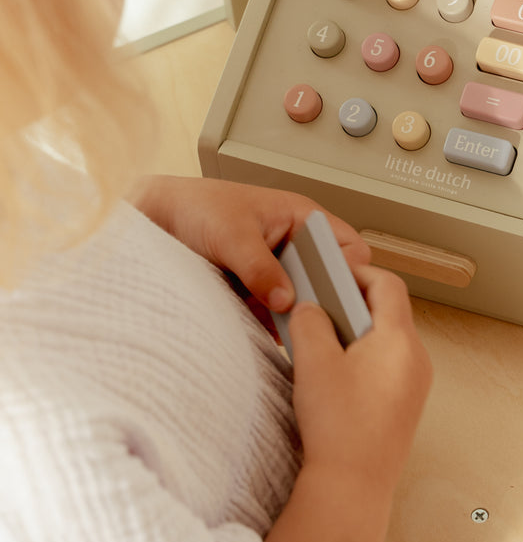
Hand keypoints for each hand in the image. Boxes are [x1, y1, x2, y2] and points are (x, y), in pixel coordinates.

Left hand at [134, 175, 371, 323]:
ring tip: (286, 330)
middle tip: (310, 320)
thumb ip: (261, 268)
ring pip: (303, 301)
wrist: (154, 220)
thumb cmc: (196, 208)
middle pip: (328, 281)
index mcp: (302, 218)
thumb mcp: (232, 235)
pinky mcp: (257, 292)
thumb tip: (286, 299)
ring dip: (295, 317)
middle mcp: (294, 245)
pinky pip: (277, 315)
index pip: (349, 248)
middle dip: (321, 301)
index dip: (349, 272)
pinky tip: (265, 333)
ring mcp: (276, 271)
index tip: (336, 297)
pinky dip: (273, 326)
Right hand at [287, 267, 432, 487]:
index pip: (387, 285)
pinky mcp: (405, 407)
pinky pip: (388, 367)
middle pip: (389, 313)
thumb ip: (310, 322)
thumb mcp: (313, 362)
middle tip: (320, 306)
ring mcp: (415, 385)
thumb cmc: (338, 427)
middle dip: (352, 304)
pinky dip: (363, 359)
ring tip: (321, 341)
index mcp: (400, 341)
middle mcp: (416, 360)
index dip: (357, 273)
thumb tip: (311, 307)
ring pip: (387, 341)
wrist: (353, 487)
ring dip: (356, 333)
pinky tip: (334, 374)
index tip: (330, 274)